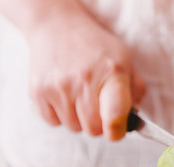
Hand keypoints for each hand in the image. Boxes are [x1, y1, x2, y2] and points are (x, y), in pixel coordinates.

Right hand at [27, 4, 144, 140]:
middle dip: (99, 124)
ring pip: (74, 128)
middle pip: (93, 129)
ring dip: (79, 119)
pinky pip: (54, 122)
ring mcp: (58, 87)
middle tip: (98, 106)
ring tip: (80, 95)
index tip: (117, 130)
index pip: (115, 116)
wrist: (58, 27)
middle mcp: (84, 80)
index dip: (117, 131)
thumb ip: (135, 91)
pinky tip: (65, 95)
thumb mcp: (125, 61)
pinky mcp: (38, 92)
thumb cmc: (97, 48)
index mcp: (112, 73)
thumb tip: (133, 120)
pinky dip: (61, 115)